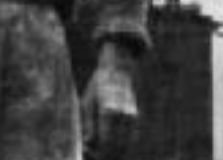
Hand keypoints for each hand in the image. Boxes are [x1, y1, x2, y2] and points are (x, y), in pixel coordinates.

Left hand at [81, 42, 138, 158]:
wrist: (118, 70)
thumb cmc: (97, 86)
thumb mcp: (86, 103)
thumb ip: (88, 125)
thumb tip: (87, 145)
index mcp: (110, 111)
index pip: (106, 142)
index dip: (97, 153)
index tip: (88, 154)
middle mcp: (125, 117)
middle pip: (117, 146)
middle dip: (104, 154)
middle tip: (91, 154)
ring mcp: (133, 118)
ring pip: (125, 145)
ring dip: (113, 151)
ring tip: (97, 151)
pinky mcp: (136, 119)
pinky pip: (129, 138)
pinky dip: (121, 145)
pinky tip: (109, 145)